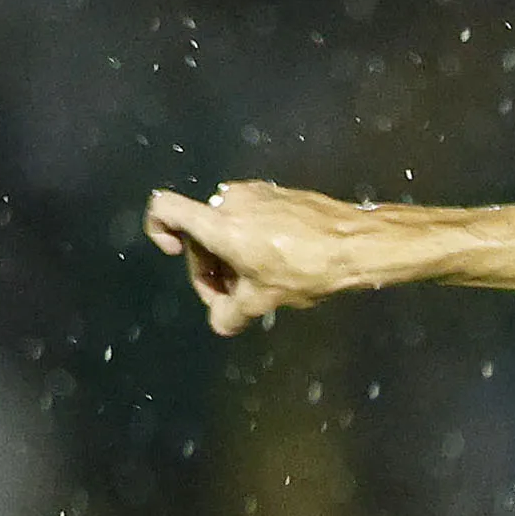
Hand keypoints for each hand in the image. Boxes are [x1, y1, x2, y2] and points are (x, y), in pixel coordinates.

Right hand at [142, 181, 351, 335]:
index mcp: (219, 223)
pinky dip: (250, 243)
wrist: (356, 242)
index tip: (176, 254)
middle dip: (208, 267)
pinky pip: (249, 218)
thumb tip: (221, 321)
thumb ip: (230, 313)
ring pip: (225, 227)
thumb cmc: (306, 268)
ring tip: (257, 286)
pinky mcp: (277, 195)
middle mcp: (231, 200)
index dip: (158, 230)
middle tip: (232, 296)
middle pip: (198, 231)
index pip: (164, 209)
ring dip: (230, 258)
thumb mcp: (263, 300)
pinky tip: (276, 268)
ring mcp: (256, 194)